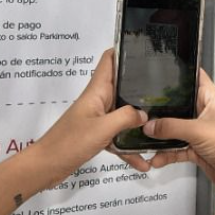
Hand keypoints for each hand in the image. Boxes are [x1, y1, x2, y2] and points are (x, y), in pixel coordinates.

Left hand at [31, 49, 146, 188]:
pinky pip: (118, 137)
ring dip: (138, 122)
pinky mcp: (97, 136)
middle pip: (122, 86)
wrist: (47, 166)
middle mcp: (98, 101)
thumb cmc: (69, 142)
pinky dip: (128, 148)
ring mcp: (98, 119)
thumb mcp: (102, 128)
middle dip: (142, 86)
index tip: (146, 48)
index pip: (109, 60)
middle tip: (167, 88)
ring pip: (123, 114)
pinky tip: (142, 162)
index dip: (124, 50)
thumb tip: (145, 114)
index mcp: (97, 91)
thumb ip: (126, 118)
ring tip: (160, 126)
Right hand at [122, 69, 214, 194]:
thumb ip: (171, 127)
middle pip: (181, 105)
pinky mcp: (197, 148)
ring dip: (163, 135)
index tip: (166, 68)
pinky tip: (158, 158)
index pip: (196, 78)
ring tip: (148, 138)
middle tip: (148, 108)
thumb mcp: (197, 130)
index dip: (183, 72)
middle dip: (164, 109)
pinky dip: (167, 153)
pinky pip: (177, 148)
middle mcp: (205, 113)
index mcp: (211, 99)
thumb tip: (150, 125)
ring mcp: (201, 131)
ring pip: (176, 129)